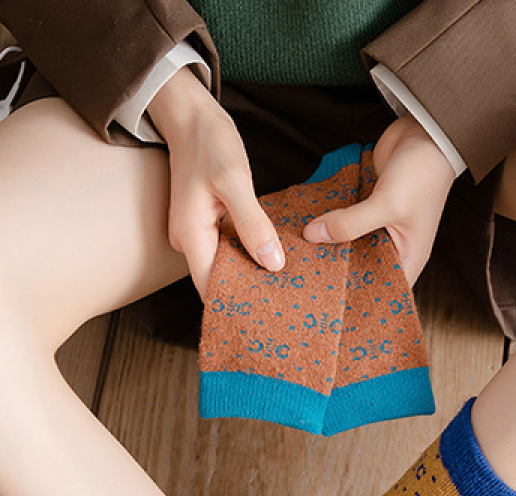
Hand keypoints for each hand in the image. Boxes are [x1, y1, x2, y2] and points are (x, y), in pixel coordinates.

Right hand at [147, 69, 283, 298]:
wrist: (190, 115)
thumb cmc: (209, 143)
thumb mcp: (234, 181)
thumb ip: (252, 223)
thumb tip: (272, 264)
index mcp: (191, 235)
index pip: (211, 287)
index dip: (236, 305)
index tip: (267, 318)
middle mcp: (189, 240)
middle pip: (219, 281)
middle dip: (248, 293)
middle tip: (286, 308)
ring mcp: (197, 232)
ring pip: (226, 265)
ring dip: (251, 274)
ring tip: (286, 289)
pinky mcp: (208, 223)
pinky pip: (229, 248)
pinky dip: (249, 254)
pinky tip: (274, 260)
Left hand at [301, 113, 455, 281]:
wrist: (426, 134)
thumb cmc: (421, 176)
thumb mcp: (387, 205)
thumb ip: (349, 223)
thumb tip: (312, 235)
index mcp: (408, 258)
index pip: (382, 289)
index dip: (358, 297)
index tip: (328, 300)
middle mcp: (393, 247)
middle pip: (360, 266)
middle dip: (336, 268)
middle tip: (304, 276)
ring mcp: (378, 226)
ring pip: (349, 242)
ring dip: (328, 243)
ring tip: (298, 254)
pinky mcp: (366, 206)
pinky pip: (343, 219)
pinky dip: (328, 221)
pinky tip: (305, 225)